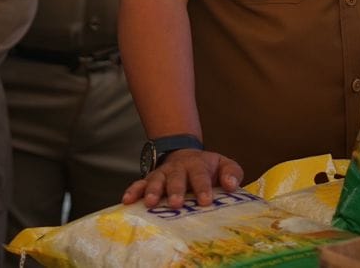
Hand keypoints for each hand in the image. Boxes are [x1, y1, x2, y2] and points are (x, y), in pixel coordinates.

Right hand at [122, 148, 244, 208]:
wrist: (186, 156)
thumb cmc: (208, 168)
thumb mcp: (224, 165)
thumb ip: (232, 173)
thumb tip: (231, 185)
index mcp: (198, 165)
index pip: (201, 175)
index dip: (203, 187)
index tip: (205, 201)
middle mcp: (178, 168)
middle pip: (176, 178)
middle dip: (176, 190)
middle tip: (177, 204)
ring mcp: (162, 174)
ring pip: (156, 180)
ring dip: (153, 191)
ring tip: (151, 203)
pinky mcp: (149, 180)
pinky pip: (139, 184)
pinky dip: (133, 191)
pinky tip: (127, 201)